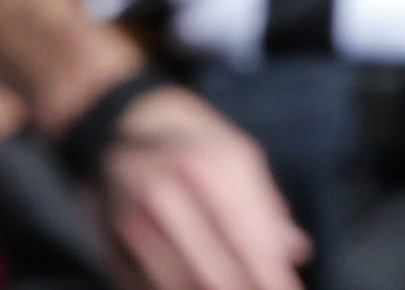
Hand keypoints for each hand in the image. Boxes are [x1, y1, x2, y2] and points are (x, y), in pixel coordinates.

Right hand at [91, 85, 309, 289]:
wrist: (123, 129)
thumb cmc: (194, 145)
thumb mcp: (239, 157)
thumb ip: (266, 207)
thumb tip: (294, 252)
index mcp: (198, 166)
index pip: (241, 232)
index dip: (267, 271)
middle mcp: (159, 198)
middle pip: (208, 266)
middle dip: (243, 288)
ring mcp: (128, 227)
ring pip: (176, 284)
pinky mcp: (110, 251)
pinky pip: (146, 287)